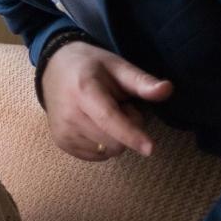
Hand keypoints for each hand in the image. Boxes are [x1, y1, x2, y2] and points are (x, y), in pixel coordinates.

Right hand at [41, 42, 172, 159]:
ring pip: (107, 150)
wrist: (54, 70)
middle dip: (127, 129)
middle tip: (121, 108)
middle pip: (113, 140)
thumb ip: (141, 81)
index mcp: (83, 91)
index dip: (131, 134)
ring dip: (115, 137)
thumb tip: (167, 89)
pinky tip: (96, 125)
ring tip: (105, 115)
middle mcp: (69, 115)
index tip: (150, 148)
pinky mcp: (61, 143)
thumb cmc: (91, 67)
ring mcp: (63, 132)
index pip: (109, 118)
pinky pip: (97, 155)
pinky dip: (104, 143)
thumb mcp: (117, 66)